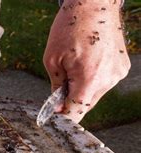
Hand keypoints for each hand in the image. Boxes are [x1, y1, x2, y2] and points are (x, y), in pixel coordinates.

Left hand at [43, 0, 129, 122]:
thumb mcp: (52, 60)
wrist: (94, 5)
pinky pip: (103, 82)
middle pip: (86, 104)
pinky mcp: (121, 68)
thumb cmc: (69, 28)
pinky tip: (85, 64)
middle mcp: (108, 79)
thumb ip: (56, 87)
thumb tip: (57, 107)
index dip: (63, 118)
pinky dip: (92, 80)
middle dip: (70, 102)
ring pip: (95, 94)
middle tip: (58, 89)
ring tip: (74, 68)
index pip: (76, 111)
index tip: (53, 121)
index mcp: (89, 78)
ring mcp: (117, 74)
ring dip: (82, 90)